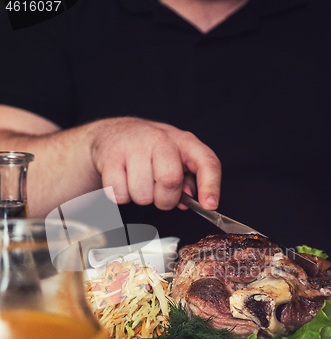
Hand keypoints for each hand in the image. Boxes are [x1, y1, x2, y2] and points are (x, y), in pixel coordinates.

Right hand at [91, 117, 220, 209]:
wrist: (112, 133)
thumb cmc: (150, 151)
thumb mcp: (176, 159)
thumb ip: (187, 180)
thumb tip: (190, 199)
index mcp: (184, 142)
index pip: (206, 162)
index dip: (211, 186)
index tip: (210, 205)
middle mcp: (161, 138)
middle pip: (170, 181)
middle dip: (165, 199)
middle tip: (158, 194)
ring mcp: (134, 145)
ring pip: (143, 194)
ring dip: (141, 198)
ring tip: (138, 183)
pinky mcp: (111, 156)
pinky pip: (119, 194)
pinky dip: (121, 196)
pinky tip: (122, 181)